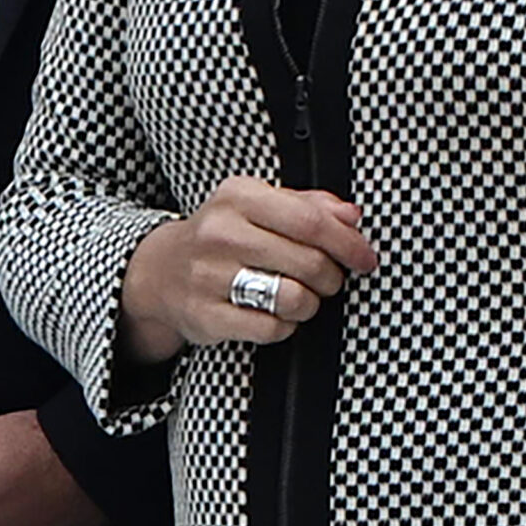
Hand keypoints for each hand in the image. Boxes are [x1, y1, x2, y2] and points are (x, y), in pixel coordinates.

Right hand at [119, 176, 377, 366]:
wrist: (160, 271)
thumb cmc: (222, 236)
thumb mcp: (258, 205)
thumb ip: (309, 205)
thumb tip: (352, 216)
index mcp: (239, 196)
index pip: (311, 220)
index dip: (348, 244)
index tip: (365, 258)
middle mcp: (220, 232)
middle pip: (309, 262)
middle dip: (332, 277)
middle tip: (328, 280)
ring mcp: (210, 276)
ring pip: (293, 298)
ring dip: (310, 303)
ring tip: (301, 297)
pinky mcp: (206, 315)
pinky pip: (271, 329)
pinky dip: (284, 325)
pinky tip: (274, 313)